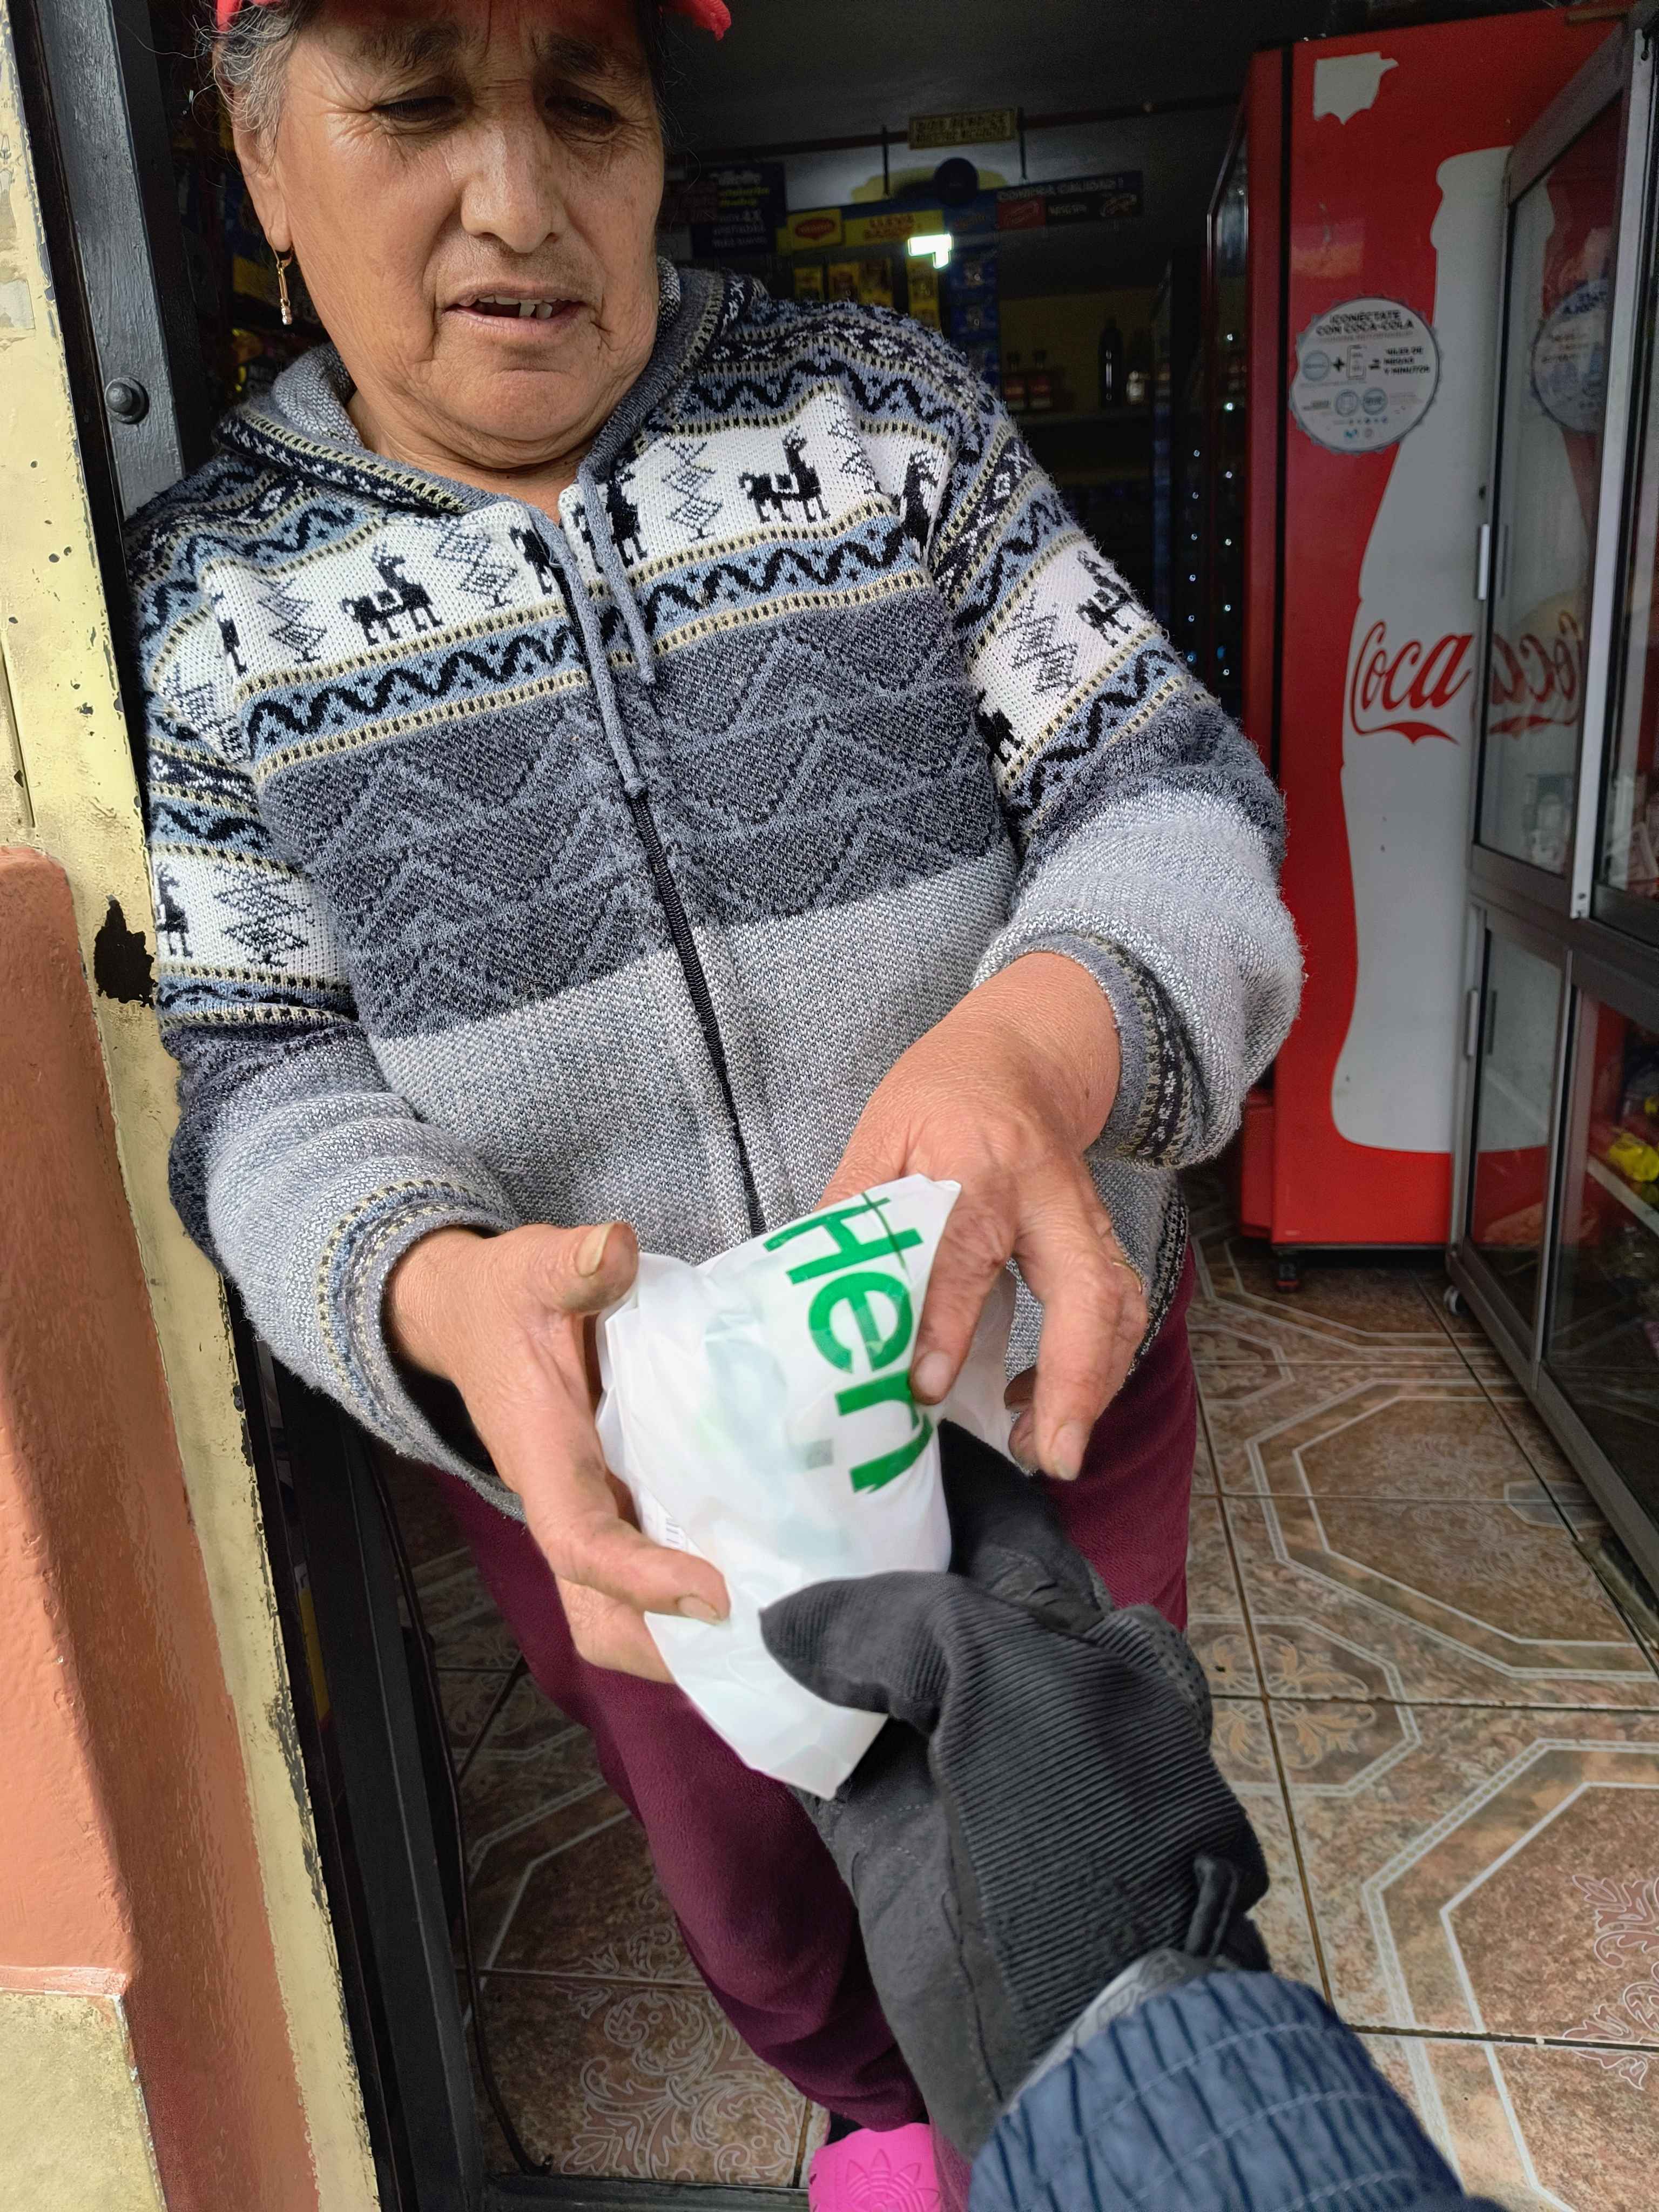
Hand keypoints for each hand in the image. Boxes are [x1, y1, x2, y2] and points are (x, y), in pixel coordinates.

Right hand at [386, 1221, 727, 1678]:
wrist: (465, 1316)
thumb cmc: (504, 1298)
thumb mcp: (534, 1268)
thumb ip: (574, 1262)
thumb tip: (612, 1248)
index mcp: (545, 1461)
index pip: (582, 1544)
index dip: (642, 1580)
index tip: (714, 1593)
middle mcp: (564, 1505)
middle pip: (598, 1618)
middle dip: (666, 1651)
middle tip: (761, 1645)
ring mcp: (588, 1513)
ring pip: (619, 1613)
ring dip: (683, 1638)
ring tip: (774, 1630)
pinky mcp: (611, 1504)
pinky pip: (644, 1575)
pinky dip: (689, 1600)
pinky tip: (765, 1579)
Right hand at [761, 1427, 1267, 2155]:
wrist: (1081, 2023)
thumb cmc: (1080, 1828)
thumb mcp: (1017, 1681)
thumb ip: (907, 1622)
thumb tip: (791, 1620)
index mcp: (1078, 1632)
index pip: (1000, 1519)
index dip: (931, 1465)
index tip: (855, 1412)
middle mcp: (1013, 1682)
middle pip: (916, 1584)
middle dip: (846, 1536)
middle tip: (759, 1471)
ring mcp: (946, 1755)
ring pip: (856, 1662)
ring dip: (793, 1620)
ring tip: (718, 1545)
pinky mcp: (886, 1824)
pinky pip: (815, 1746)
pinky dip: (766, 1707)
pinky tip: (711, 1656)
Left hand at [824, 952, 1146, 1479]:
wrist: (1016, 1055)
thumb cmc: (938, 1097)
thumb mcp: (879, 1136)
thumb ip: (855, 1214)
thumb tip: (814, 1303)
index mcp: (978, 1160)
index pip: (966, 1251)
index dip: (946, 1323)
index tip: (925, 1388)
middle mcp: (1048, 1193)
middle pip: (1087, 1287)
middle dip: (1076, 1378)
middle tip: (1051, 1453)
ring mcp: (1086, 1218)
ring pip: (1119, 1304)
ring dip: (1095, 1384)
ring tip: (1047, 1446)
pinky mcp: (1100, 1240)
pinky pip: (1119, 1309)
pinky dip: (1098, 1367)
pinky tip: (1050, 1405)